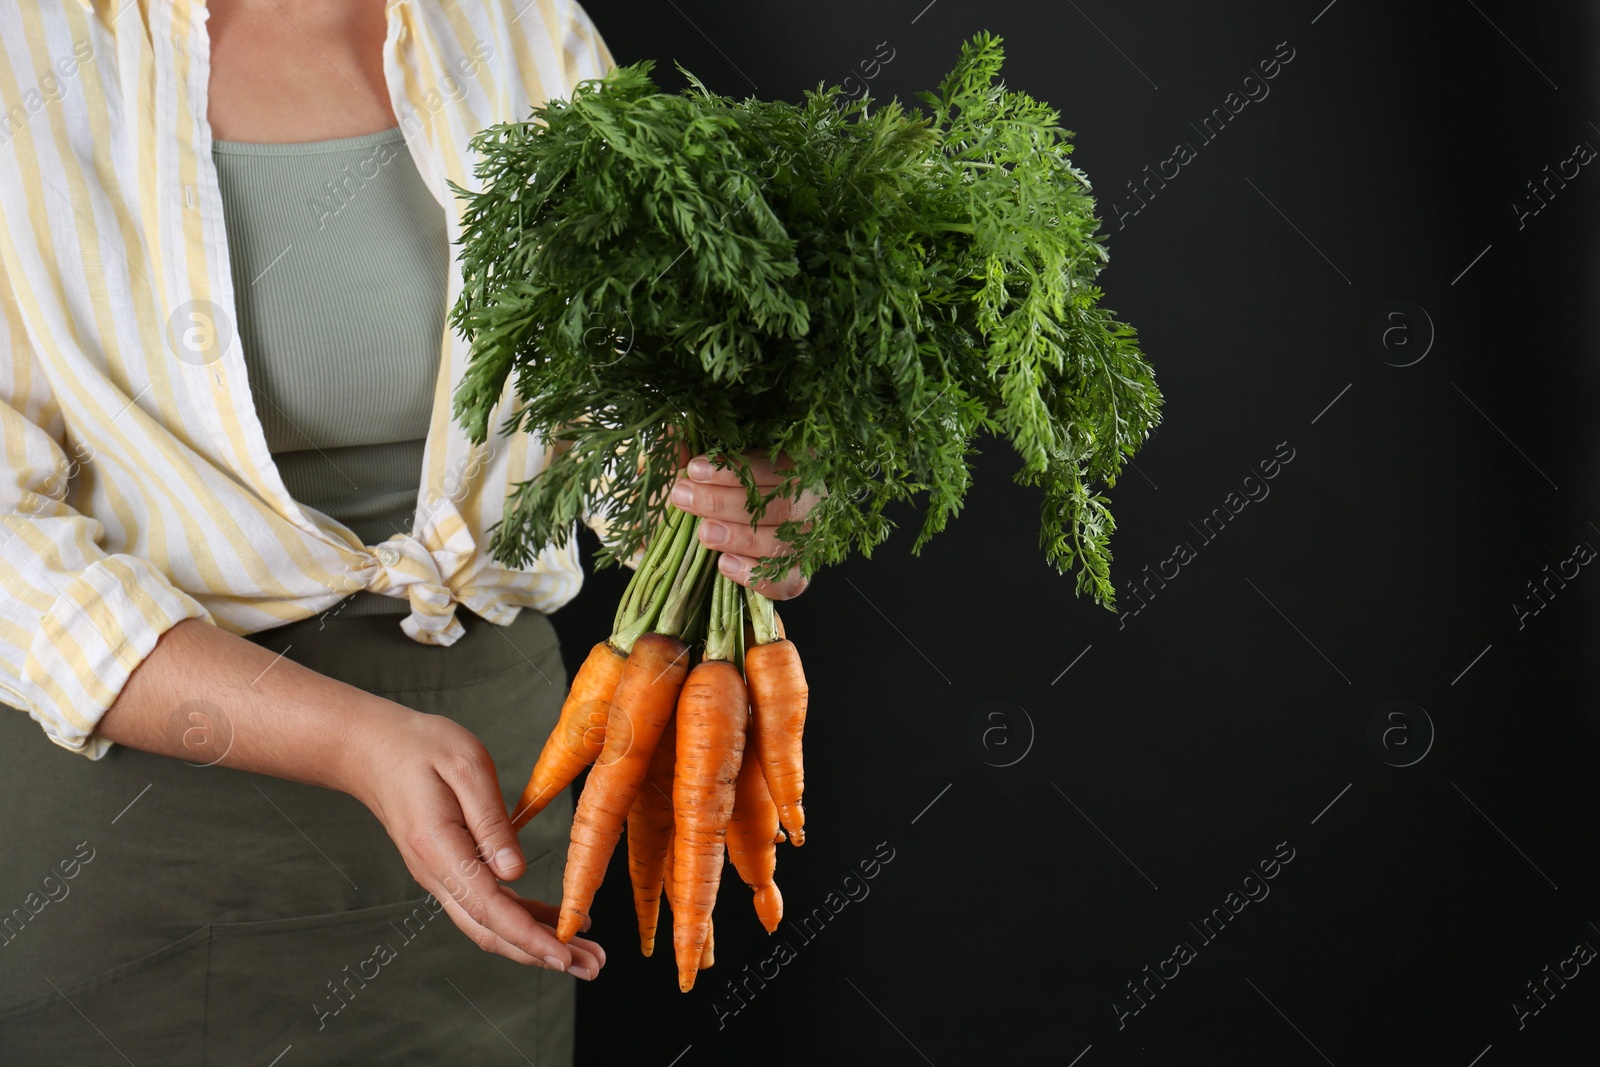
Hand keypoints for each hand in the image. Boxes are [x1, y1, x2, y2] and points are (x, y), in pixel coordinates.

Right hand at [342, 707, 607, 978]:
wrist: (374, 751)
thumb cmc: (420, 748)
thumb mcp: (464, 766)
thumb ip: (491, 820)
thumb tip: (515, 873)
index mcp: (439, 849)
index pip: (488, 906)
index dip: (527, 935)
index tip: (563, 955)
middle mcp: (436, 873)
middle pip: (491, 930)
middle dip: (541, 955)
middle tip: (592, 967)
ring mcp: (441, 875)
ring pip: (490, 924)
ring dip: (536, 944)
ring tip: (585, 954)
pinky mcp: (450, 869)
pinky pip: (488, 904)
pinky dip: (522, 920)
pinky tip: (553, 924)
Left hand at [669, 450, 821, 599]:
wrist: (713, 526)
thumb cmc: (712, 487)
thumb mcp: (700, 463)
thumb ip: (689, 448)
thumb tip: (674, 433)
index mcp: (796, 463)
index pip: (775, 463)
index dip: (735, 467)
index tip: (694, 469)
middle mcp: (811, 501)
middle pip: (782, 504)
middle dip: (728, 502)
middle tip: (685, 499)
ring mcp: (808, 541)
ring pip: (786, 542)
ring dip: (741, 537)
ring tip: (704, 532)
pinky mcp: (798, 574)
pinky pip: (788, 582)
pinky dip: (758, 576)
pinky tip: (725, 565)